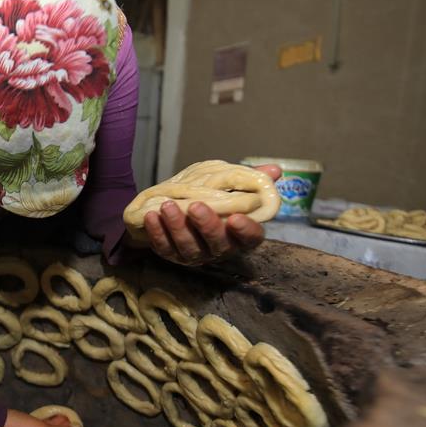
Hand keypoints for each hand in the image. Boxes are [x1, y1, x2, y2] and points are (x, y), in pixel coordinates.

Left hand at [141, 164, 281, 265]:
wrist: (184, 211)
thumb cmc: (216, 201)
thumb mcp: (234, 189)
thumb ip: (253, 182)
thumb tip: (274, 171)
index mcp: (241, 235)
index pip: (251, 238)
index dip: (245, 231)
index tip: (237, 218)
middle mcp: (220, 249)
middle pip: (217, 244)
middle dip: (206, 225)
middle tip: (196, 207)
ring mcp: (195, 255)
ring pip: (188, 247)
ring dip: (177, 227)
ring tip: (167, 206)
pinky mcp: (172, 254)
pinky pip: (164, 247)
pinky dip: (157, 233)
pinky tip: (151, 216)